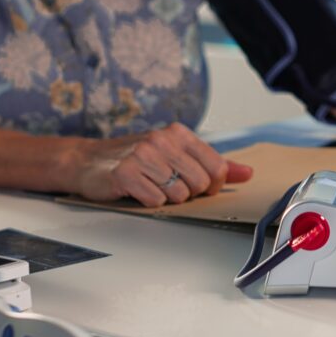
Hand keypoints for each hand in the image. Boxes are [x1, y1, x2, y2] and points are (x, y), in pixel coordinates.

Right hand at [73, 123, 251, 207]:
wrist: (88, 161)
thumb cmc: (135, 158)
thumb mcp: (176, 155)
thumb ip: (213, 164)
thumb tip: (247, 173)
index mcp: (179, 133)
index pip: (218, 166)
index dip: (213, 185)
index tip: (200, 186)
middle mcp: (162, 140)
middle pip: (201, 183)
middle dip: (189, 193)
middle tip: (169, 187)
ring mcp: (143, 155)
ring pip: (179, 195)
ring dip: (167, 199)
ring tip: (152, 187)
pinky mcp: (125, 174)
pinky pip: (155, 201)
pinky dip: (149, 203)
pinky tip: (138, 191)